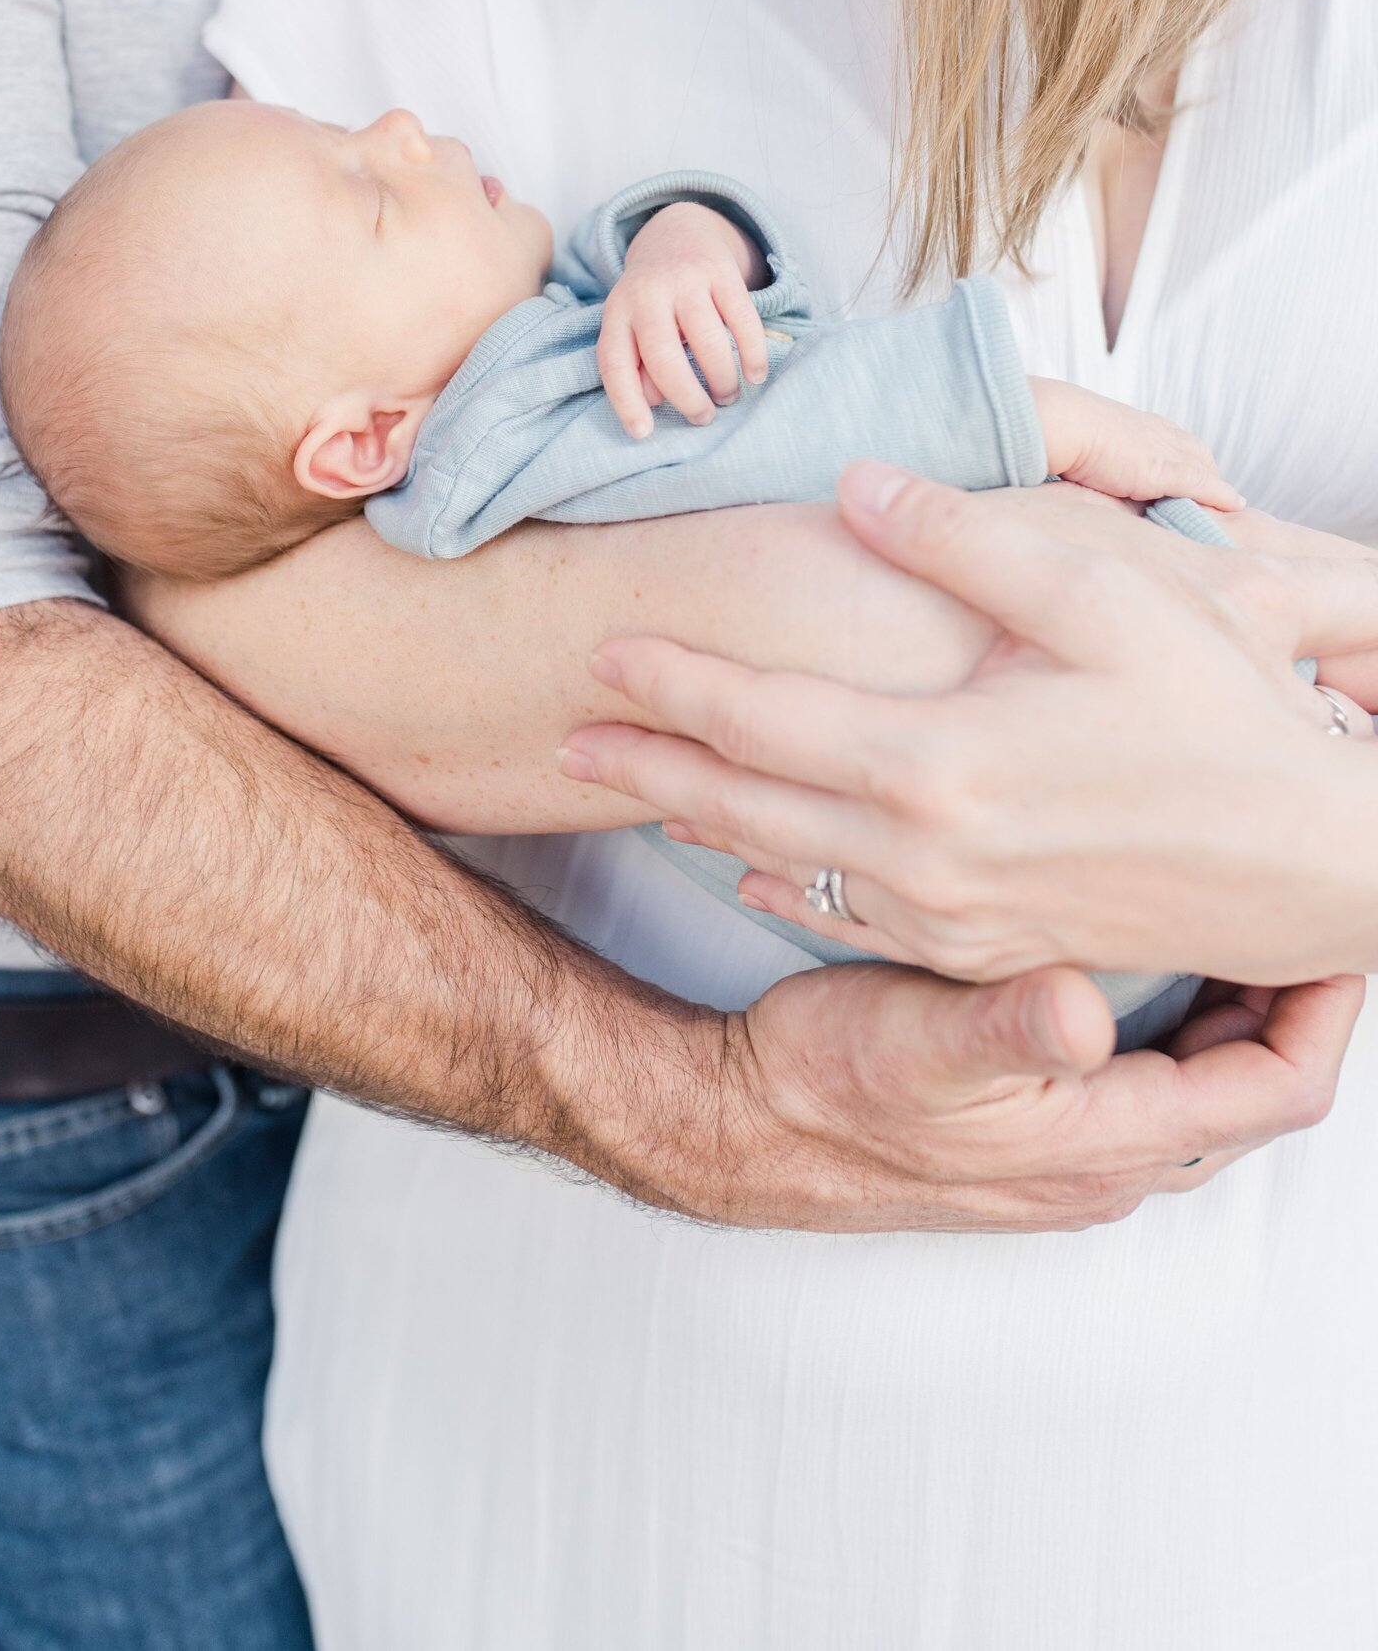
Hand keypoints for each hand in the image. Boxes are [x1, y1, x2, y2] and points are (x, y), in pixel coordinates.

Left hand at [562, 465, 1377, 985]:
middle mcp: (925, 856)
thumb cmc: (1225, 719)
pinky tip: (751, 869)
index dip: (674, 679)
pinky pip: (849, 920)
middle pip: (743, 803)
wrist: (1319, 863)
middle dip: (648, 764)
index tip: (602, 646)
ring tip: (635, 789)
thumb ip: (967, 539)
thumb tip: (857, 482)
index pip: (761, 715)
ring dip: (700, 825)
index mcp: (936, 763)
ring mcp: (954, 919)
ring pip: (785, 867)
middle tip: (567, 735)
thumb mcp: (1107, 597)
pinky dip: (781, 887)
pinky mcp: (989, 951)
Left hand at [598, 203, 768, 437]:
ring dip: (721, 379)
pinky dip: (752, 353)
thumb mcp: (632, 328)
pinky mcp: (721, 272)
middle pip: (663, 356)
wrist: (677, 233)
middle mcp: (646, 294)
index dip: (627, 402)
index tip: (644, 433)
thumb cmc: (653, 302)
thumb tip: (654, 401)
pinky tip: (755, 375)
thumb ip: (636, 365)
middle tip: (703, 417)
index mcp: (617, 313)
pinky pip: (742, 319)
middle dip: (686, 396)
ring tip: (727, 396)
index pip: (615, 363)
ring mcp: (685, 280)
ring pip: (706, 340)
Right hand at [713, 955, 1359, 1231]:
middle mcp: (1105, 1160)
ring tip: (1237, 914)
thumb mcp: (913, 1040)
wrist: (745, 1122)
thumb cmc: (825, 1082)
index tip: (1337, 928)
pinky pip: (1146, 1080)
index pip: (1277, 1087)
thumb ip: (1006, 1029)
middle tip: (1295, 904)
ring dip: (1233, 1006)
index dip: (1327, 1010)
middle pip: (1254, 1085)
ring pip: (1203, 1081)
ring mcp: (1072, 1151)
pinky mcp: (1037, 1130)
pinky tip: (1142, 953)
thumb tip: (1084, 1014)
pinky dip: (1173, 1019)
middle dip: (1290, 998)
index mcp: (1104, 1141)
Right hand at [1029, 377, 1241, 509]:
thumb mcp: (1089, 445)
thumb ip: (1105, 461)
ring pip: (1206, 471)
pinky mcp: (1166, 470)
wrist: (1063, 424)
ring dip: (1214, 492)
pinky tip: (1234, 507)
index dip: (1187, 465)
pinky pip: (1204, 485)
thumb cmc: (1064, 433)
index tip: (1189, 485)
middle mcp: (1161, 433)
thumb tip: (1103, 481)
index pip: (1178, 444)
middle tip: (1207, 505)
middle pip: (1200, 456)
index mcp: (1141, 425)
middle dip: (1207, 479)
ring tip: (1217, 515)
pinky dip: (1220, 496)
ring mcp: (1166, 450)